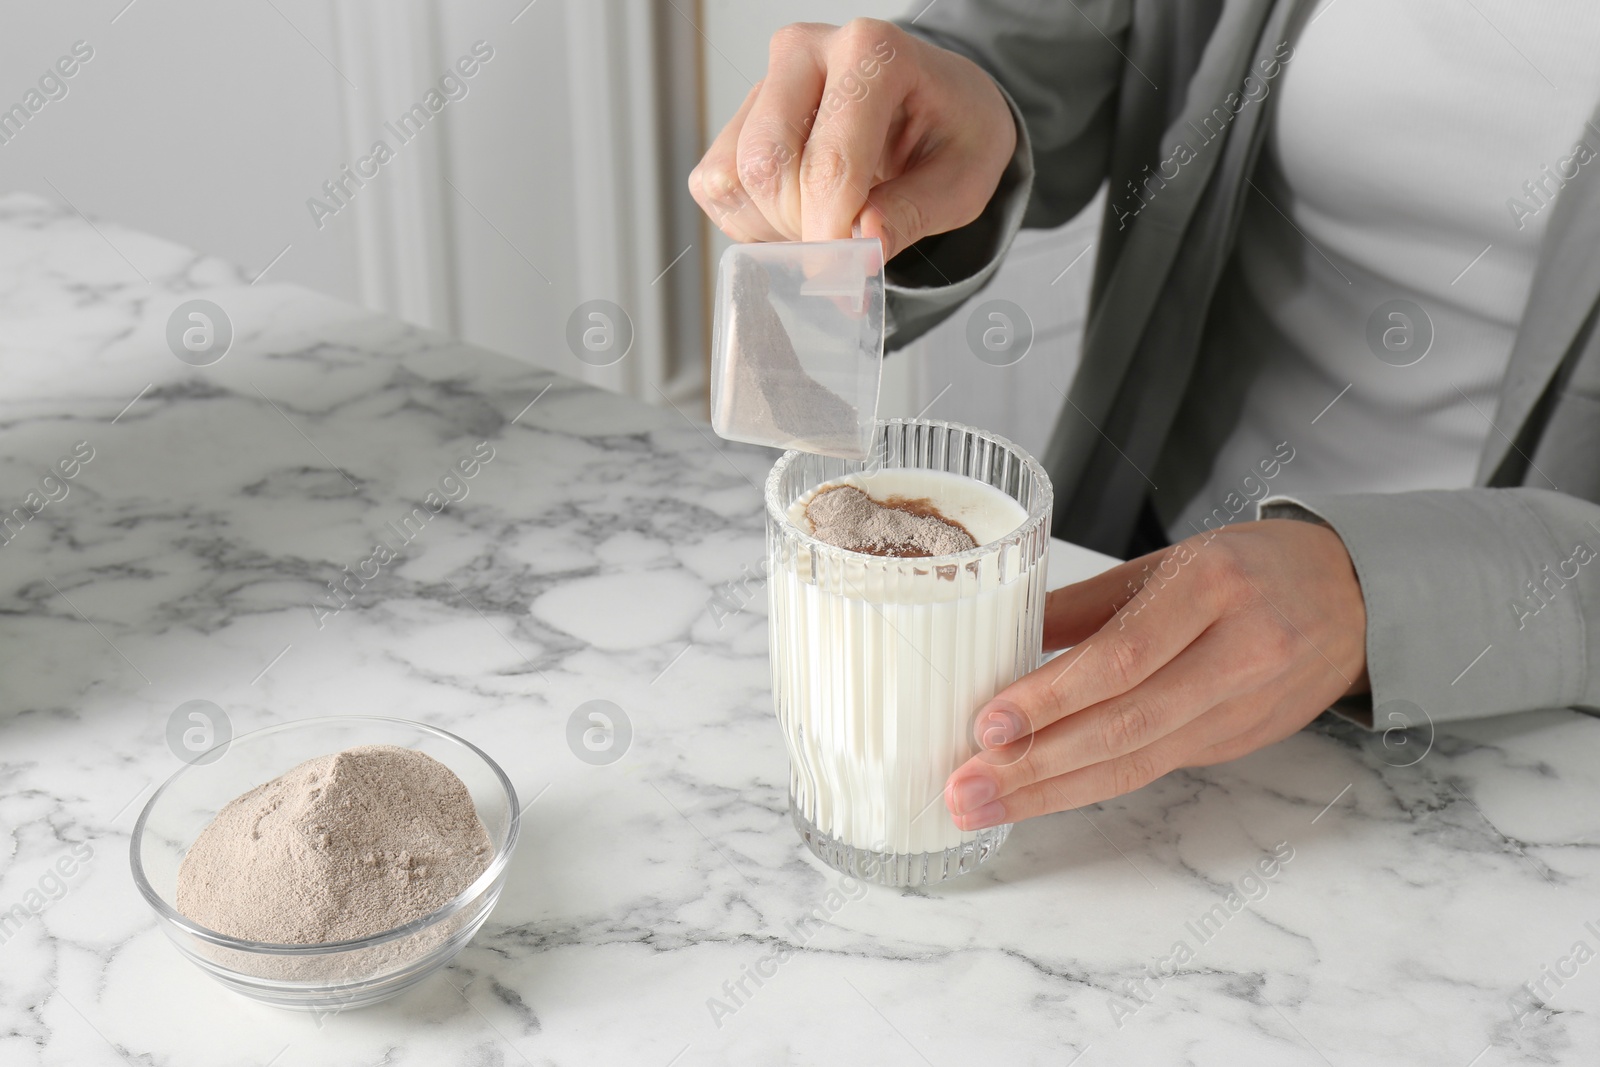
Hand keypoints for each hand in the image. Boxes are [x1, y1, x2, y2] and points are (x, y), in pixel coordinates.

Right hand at [687, 19, 1016, 259]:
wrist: (933, 104)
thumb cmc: (950, 131)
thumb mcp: (961, 180)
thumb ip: (912, 214)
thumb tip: (862, 245)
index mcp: (873, 52)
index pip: (830, 160)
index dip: (831, 232)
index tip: (845, 276)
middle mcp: (807, 51)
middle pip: (767, 167)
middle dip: (803, 228)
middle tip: (847, 245)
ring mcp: (765, 81)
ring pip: (734, 178)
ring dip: (776, 226)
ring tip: (830, 220)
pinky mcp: (737, 116)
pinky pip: (718, 186)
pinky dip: (753, 221)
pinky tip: (800, 213)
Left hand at [946, 520, 1369, 828]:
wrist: (1355, 598)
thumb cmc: (1252, 568)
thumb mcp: (1170, 562)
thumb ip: (1088, 603)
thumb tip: (1003, 638)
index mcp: (1213, 588)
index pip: (1122, 657)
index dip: (1052, 698)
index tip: (988, 724)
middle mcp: (1237, 652)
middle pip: (1125, 724)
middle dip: (1036, 765)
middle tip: (966, 788)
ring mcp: (1242, 708)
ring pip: (1139, 761)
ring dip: (1052, 790)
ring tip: (985, 804)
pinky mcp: (1237, 742)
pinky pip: (1155, 767)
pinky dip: (1091, 784)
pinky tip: (1040, 793)